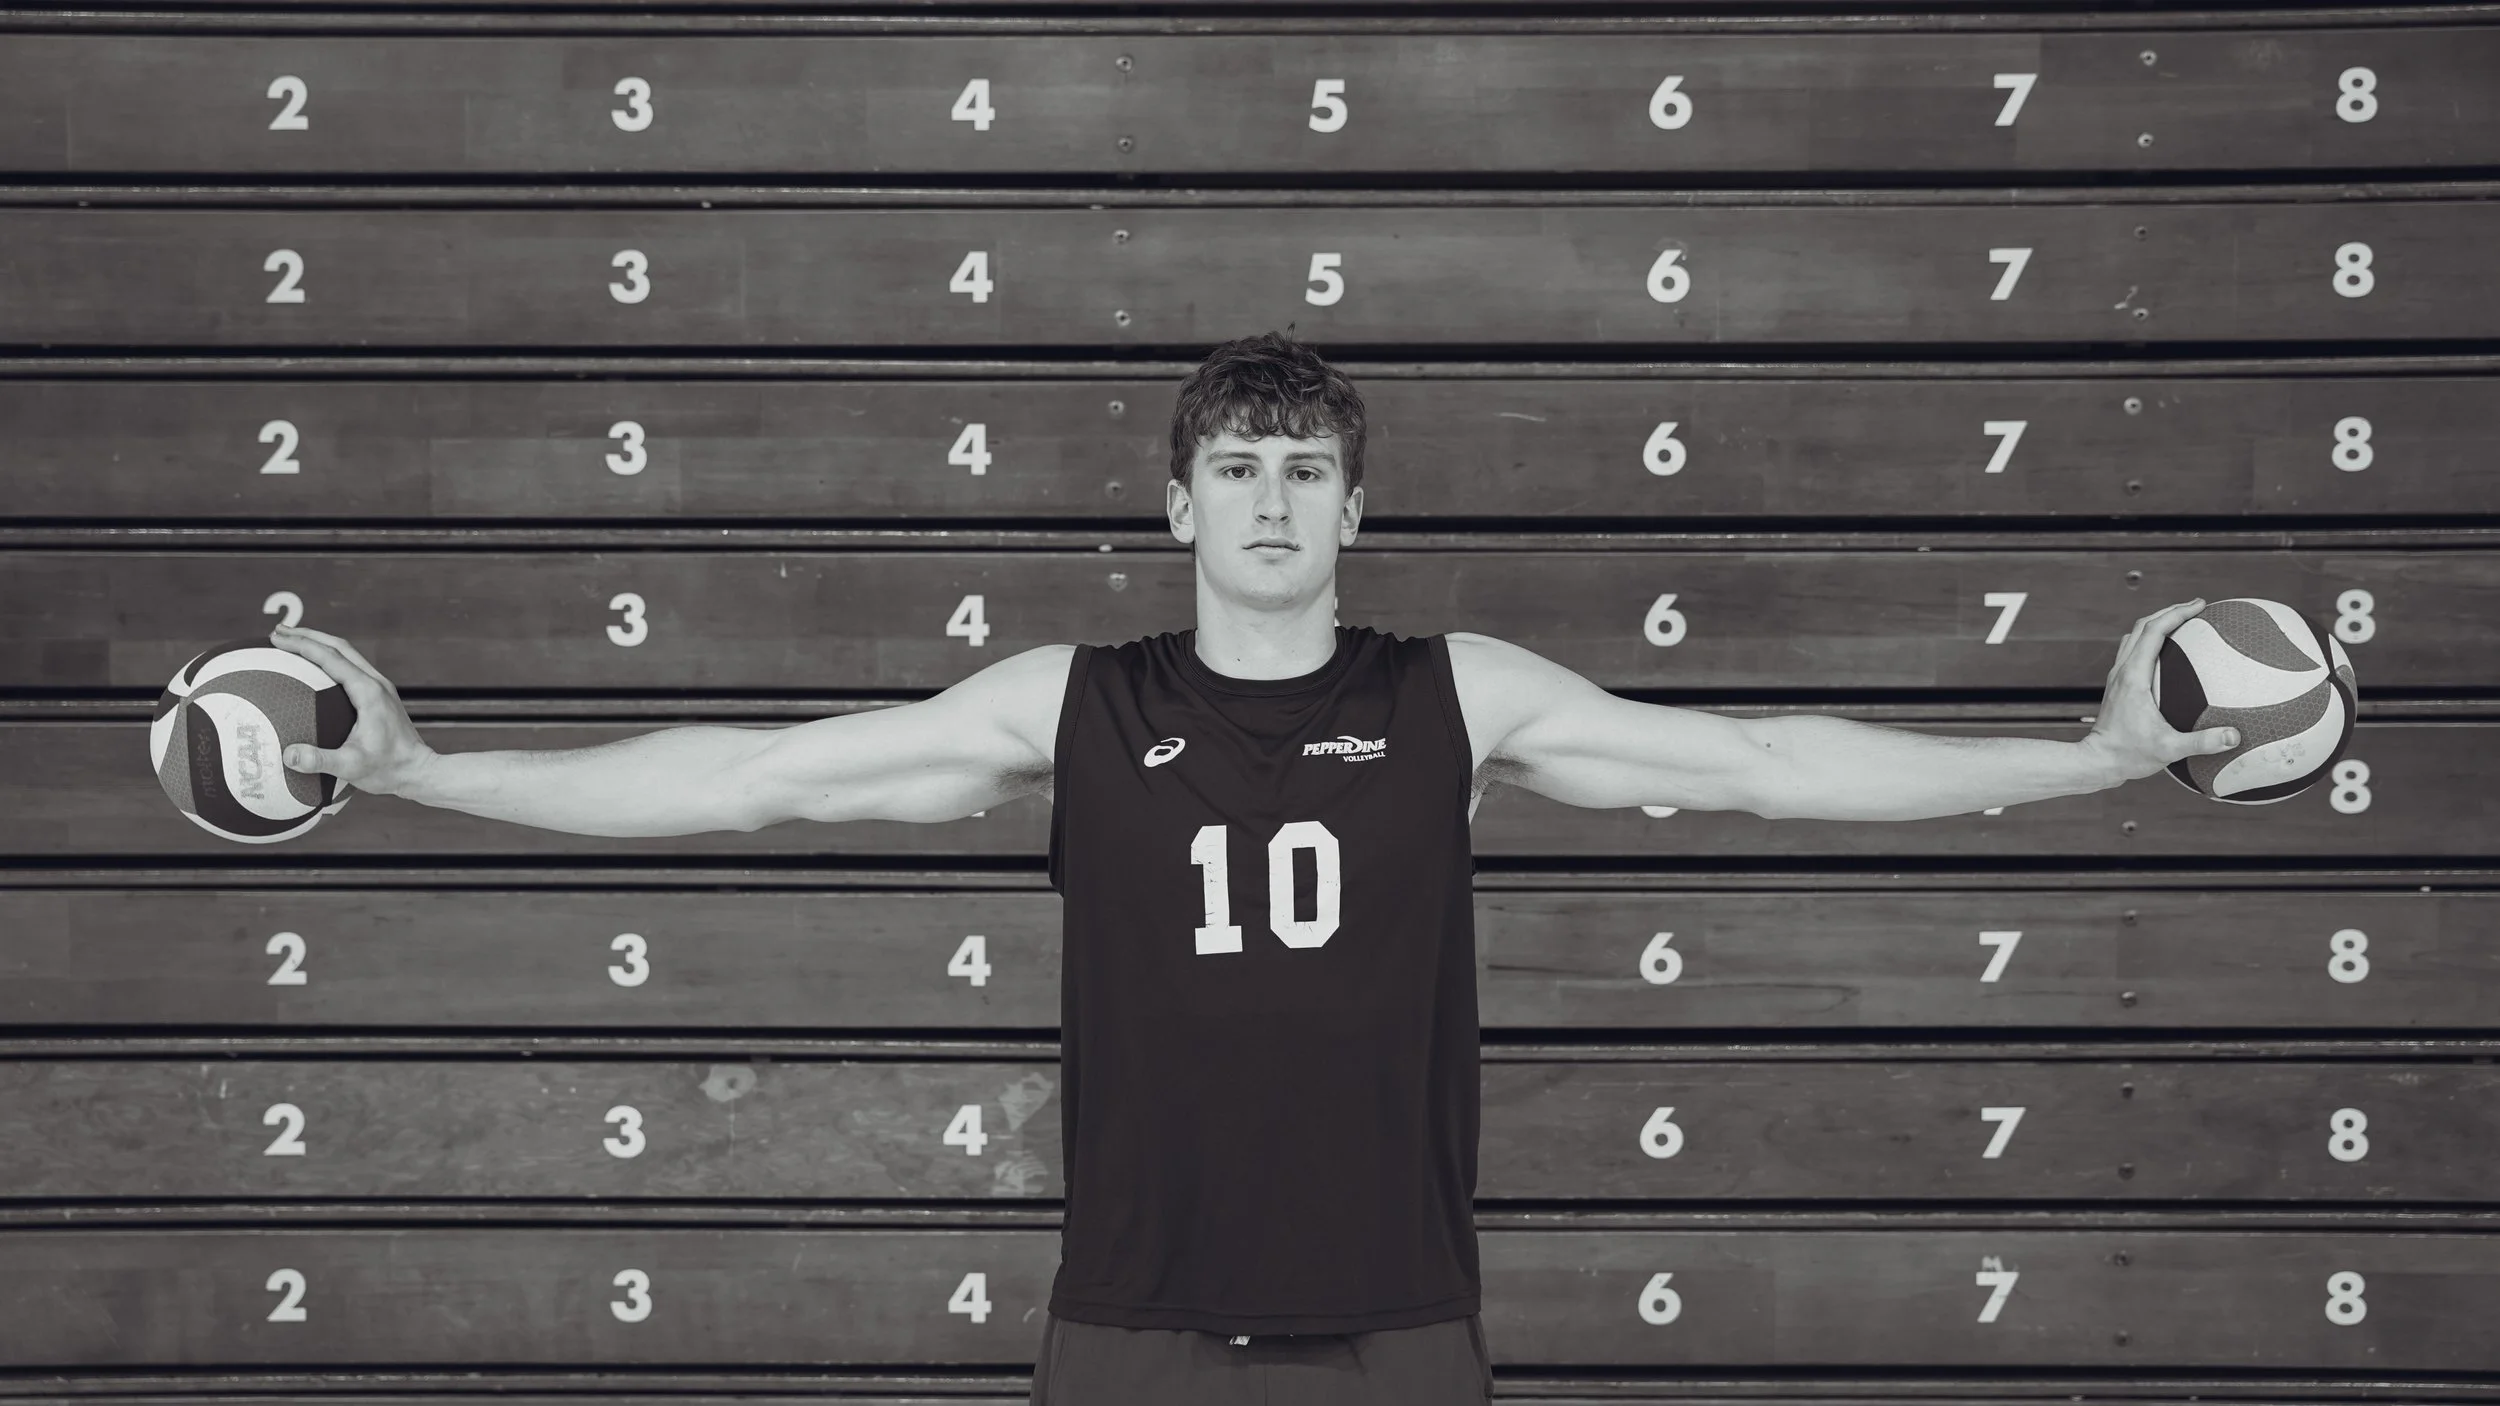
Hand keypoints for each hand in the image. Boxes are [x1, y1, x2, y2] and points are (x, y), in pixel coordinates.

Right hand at [265, 624, 434, 796]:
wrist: (418, 771)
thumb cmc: (389, 768)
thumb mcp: (351, 766)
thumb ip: (320, 760)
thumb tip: (289, 755)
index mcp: (368, 692)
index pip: (331, 657)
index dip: (302, 644)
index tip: (277, 638)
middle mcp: (375, 683)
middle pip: (339, 647)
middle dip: (307, 636)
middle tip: (278, 632)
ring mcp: (379, 687)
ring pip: (347, 654)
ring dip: (319, 644)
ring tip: (293, 641)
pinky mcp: (379, 695)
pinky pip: (352, 667)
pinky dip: (330, 658)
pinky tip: (315, 668)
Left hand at [2082, 598, 2241, 782]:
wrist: (2097, 761)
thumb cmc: (2129, 755)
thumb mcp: (2169, 750)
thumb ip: (2202, 742)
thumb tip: (2234, 736)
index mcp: (2134, 677)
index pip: (2154, 631)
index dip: (2176, 613)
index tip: (2200, 605)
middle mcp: (2123, 670)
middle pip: (2143, 626)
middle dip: (2170, 611)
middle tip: (2197, 607)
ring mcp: (2118, 676)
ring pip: (2135, 636)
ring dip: (2157, 623)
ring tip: (2182, 621)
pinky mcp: (2118, 685)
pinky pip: (2133, 652)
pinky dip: (2151, 642)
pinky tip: (2170, 653)